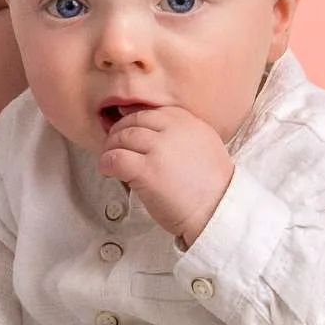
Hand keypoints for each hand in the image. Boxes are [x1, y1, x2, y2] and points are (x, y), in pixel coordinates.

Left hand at [97, 104, 233, 247]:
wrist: (218, 212)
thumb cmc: (212, 187)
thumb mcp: (205, 146)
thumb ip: (182, 134)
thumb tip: (153, 132)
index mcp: (188, 122)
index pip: (150, 112)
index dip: (133, 121)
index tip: (126, 130)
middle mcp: (173, 131)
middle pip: (133, 122)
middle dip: (119, 132)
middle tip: (113, 145)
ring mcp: (159, 149)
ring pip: (122, 138)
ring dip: (110, 148)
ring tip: (110, 159)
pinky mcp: (146, 170)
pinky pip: (115, 159)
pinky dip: (106, 163)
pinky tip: (108, 171)